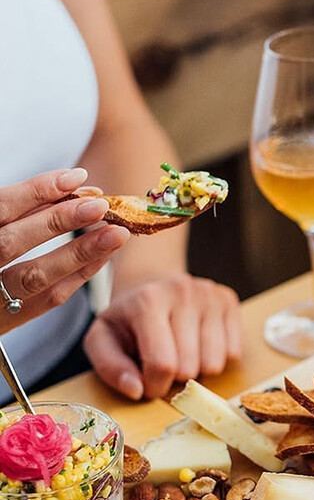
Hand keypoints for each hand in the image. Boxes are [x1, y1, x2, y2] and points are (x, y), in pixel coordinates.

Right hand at [0, 168, 128, 330]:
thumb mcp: (0, 226)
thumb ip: (22, 212)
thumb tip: (74, 188)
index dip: (35, 192)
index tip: (75, 178)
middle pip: (11, 242)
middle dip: (58, 221)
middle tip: (100, 206)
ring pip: (33, 276)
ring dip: (78, 252)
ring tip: (115, 233)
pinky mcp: (8, 320)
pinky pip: (48, 298)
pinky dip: (78, 274)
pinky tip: (103, 256)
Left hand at [83, 274, 240, 399]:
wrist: (151, 283)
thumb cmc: (127, 319)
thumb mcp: (102, 341)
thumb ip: (111, 368)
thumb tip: (137, 390)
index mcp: (147, 301)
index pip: (162, 365)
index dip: (154, 387)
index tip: (146, 383)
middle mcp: (183, 292)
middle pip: (190, 368)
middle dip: (174, 379)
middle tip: (163, 366)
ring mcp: (210, 295)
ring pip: (215, 364)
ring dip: (197, 370)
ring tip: (181, 355)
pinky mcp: (229, 300)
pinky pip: (234, 353)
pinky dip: (216, 358)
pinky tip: (199, 345)